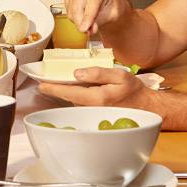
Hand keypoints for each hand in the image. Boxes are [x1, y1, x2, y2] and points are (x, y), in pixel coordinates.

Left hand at [37, 65, 153, 108]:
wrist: (145, 107)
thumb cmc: (133, 90)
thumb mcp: (119, 75)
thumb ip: (98, 73)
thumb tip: (77, 73)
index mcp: (97, 98)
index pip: (70, 92)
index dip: (54, 89)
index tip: (40, 85)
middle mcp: (92, 108)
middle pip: (68, 98)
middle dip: (55, 90)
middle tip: (43, 83)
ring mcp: (93, 113)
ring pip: (74, 101)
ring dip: (65, 92)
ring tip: (54, 83)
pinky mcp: (95, 114)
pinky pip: (80, 103)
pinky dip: (74, 95)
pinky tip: (72, 88)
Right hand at [64, 0, 133, 37]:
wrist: (109, 5)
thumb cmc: (113, 7)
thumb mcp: (112, 14)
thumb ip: (100, 20)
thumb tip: (90, 28)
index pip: (92, 1)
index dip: (88, 16)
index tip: (85, 29)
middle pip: (78, 5)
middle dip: (81, 21)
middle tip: (86, 32)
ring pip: (71, 9)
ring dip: (78, 21)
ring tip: (88, 25)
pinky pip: (68, 10)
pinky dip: (74, 18)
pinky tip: (83, 19)